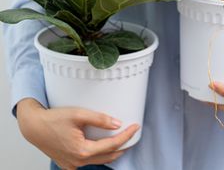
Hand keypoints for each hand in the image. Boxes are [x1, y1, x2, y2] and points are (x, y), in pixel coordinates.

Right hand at [16, 99, 138, 169]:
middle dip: (122, 146)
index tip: (135, 127)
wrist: (34, 127)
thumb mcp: (78, 114)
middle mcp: (78, 162)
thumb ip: (99, 119)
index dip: (126, 136)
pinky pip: (88, 161)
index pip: (112, 145)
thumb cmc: (53, 119)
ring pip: (98, 160)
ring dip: (111, 152)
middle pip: (107, 156)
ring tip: (122, 140)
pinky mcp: (68, 163)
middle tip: (132, 134)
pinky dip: (99, 155)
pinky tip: (103, 147)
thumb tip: (117, 124)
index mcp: (82, 150)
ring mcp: (72, 165)